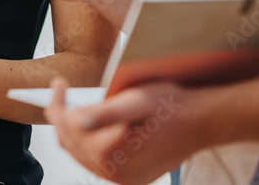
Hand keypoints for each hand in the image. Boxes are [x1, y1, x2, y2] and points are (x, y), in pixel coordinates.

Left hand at [45, 78, 198, 184]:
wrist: (201, 123)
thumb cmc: (172, 106)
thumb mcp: (138, 99)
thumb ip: (106, 112)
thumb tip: (78, 120)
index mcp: (112, 151)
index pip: (69, 127)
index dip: (58, 104)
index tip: (58, 84)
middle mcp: (114, 171)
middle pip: (70, 143)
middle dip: (60, 117)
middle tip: (57, 94)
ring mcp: (121, 178)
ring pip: (81, 155)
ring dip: (72, 132)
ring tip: (68, 109)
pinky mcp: (129, 178)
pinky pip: (97, 163)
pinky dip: (87, 145)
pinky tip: (88, 128)